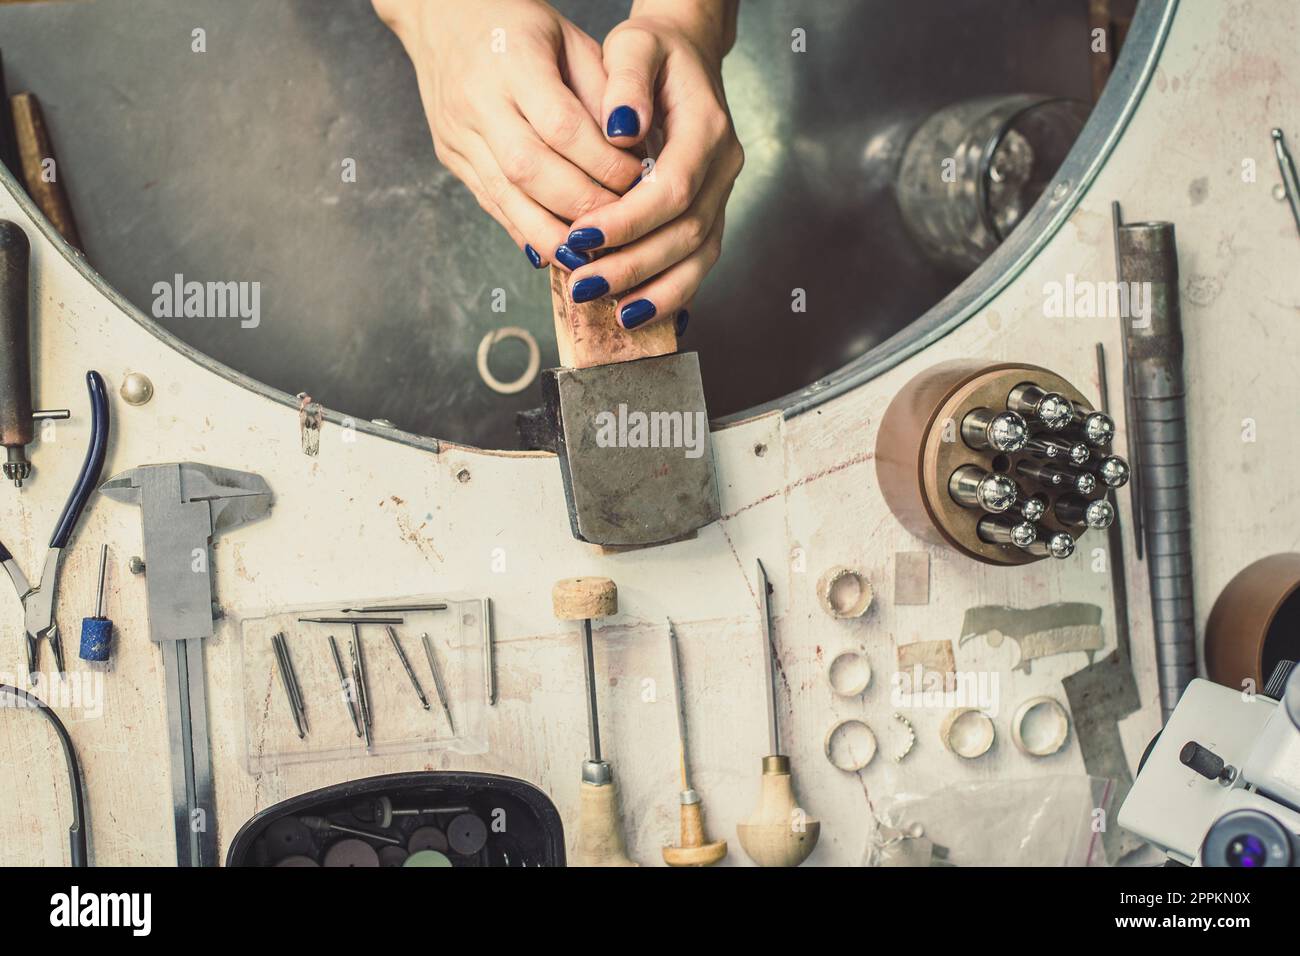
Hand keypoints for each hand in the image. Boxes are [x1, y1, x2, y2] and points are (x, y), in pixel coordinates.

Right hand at [373, 0, 643, 267]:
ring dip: (552, 234)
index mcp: (512, 60)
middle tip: (621, 223)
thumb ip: (602, 92)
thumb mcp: (571, 40)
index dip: (602, 162)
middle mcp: (477, 101)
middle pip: (530, 168)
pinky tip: (558, 250)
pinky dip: (527, 231)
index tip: (637, 180)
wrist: (442, 16)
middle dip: (581, 203)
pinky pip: (491, 204)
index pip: (562, 126)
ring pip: (506, 196)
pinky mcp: (452, 158)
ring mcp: (458, 133)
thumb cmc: (520, 26)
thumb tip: (632, 155)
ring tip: (592, 254)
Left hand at [559, 0, 741, 331]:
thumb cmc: (653, 52)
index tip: (582, 236)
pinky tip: (638, 312)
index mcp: (706, 128)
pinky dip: (670, 292)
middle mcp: (722, 166)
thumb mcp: (634, 46)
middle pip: (686, 232)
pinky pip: (697, 262)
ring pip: (699, 256)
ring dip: (656, 290)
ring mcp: (721, 193)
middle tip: (584, 285)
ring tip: (613, 314)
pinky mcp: (710, 212)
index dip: (629, 220)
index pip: (673, 188)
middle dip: (634, 265)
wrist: (685, 52)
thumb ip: (625, 82)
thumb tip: (618, 131)